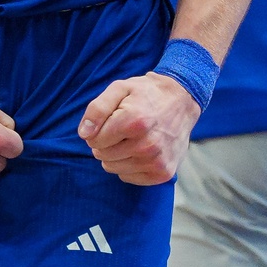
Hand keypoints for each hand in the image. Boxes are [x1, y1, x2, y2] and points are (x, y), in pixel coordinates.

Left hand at [79, 72, 200, 184]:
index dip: (98, 130)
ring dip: (117, 155)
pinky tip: (140, 150)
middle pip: (103, 156)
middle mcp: (148, 144)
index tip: (111, 120)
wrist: (182, 100)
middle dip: (106, 143)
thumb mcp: (119, 88)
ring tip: (132, 138)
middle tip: (122, 129)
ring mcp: (157, 161)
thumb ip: (97, 109)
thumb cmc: (146, 94)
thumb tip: (84, 134)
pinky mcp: (163, 173)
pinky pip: (128, 177)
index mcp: (135, 121)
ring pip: (114, 168)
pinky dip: (129, 166)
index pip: (95, 140)